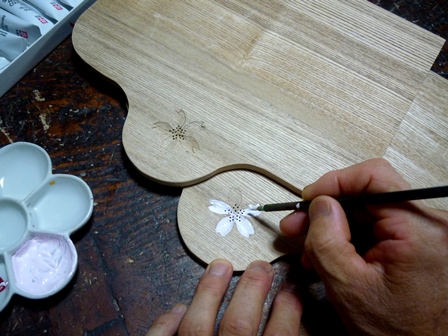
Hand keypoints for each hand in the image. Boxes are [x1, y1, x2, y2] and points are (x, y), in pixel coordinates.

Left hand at [146, 260, 301, 335]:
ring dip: (209, 292)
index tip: (292, 291)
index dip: (288, 310)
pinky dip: (166, 324)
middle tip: (260, 267)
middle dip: (251, 290)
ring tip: (219, 266)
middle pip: (239, 324)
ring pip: (198, 326)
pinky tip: (177, 308)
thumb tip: (289, 325)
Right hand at [280, 158, 447, 334]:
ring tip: (310, 250)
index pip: (373, 177)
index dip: (334, 182)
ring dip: (332, 228)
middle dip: (324, 211)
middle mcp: (427, 224)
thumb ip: (327, 241)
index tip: (309, 198)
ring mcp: (421, 232)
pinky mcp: (413, 241)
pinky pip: (373, 227)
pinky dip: (347, 239)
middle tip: (296, 225)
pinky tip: (329, 255)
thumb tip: (320, 205)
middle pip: (365, 195)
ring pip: (364, 212)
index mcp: (419, 229)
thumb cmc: (402, 332)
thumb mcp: (349, 287)